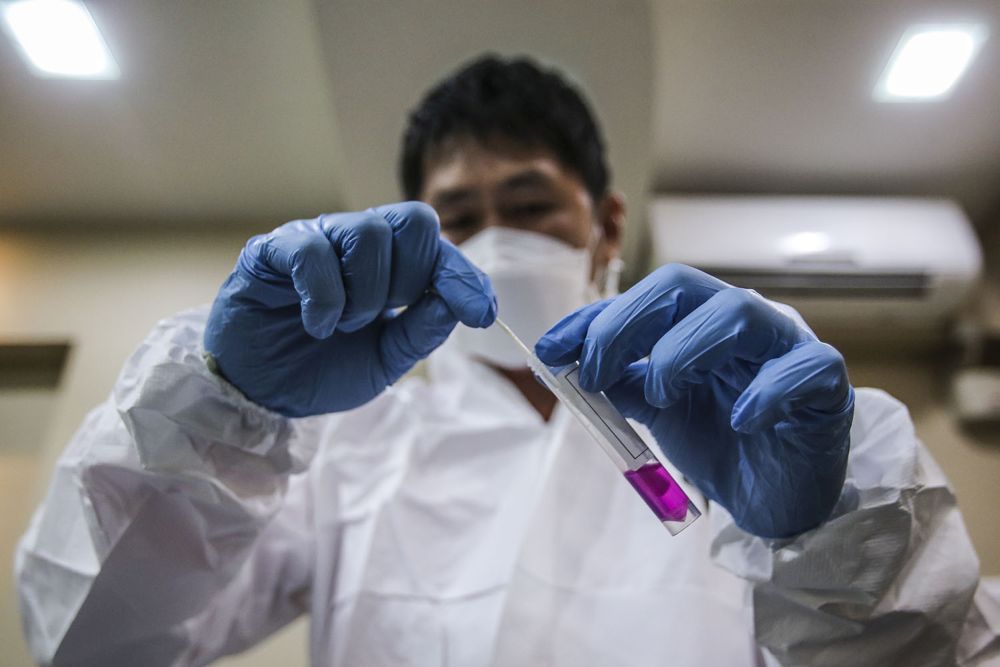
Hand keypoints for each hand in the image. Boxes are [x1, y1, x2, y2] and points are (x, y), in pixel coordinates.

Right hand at [204, 202, 495, 416]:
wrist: (261, 393)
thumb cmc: (322, 368)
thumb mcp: (386, 360)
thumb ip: (422, 329)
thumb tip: (459, 302)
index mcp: (390, 263)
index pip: (439, 248)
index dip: (464, 277)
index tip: (481, 314)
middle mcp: (355, 241)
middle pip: (414, 220)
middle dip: (411, 278)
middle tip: (384, 316)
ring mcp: (316, 239)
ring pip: (369, 232)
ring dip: (366, 294)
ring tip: (343, 326)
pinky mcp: (272, 251)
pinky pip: (313, 251)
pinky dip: (326, 296)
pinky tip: (317, 324)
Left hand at [535, 264, 853, 537]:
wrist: (771, 500)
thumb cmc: (718, 444)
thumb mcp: (655, 411)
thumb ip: (618, 382)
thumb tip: (565, 360)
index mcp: (699, 321)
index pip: (645, 296)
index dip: (595, 318)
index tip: (549, 351)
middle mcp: (741, 323)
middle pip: (684, 285)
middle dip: (627, 323)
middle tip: (594, 373)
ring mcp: (786, 348)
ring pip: (738, 313)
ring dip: (683, 350)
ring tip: (659, 395)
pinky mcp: (826, 386)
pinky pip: (804, 368)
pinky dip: (766, 391)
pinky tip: (739, 419)